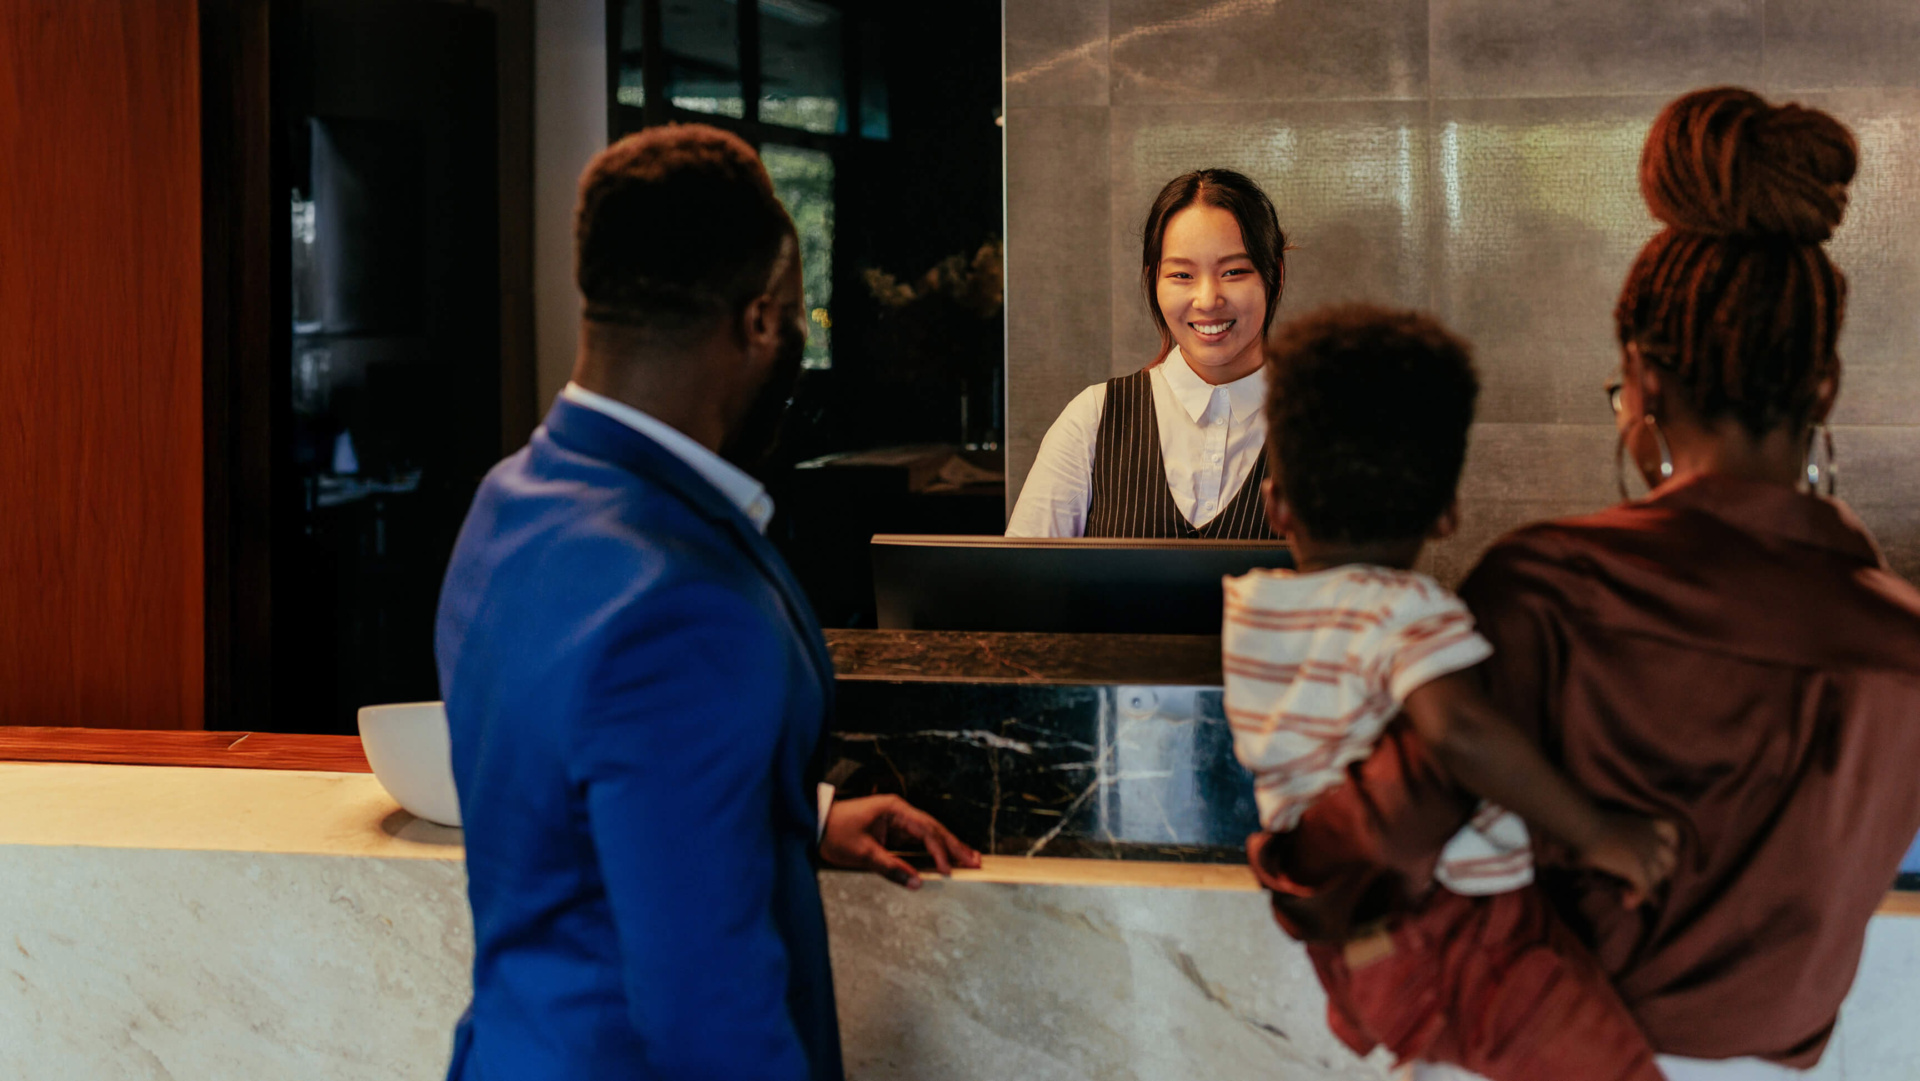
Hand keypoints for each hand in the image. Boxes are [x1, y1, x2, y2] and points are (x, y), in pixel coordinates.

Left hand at [819, 795, 981, 889]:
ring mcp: (897, 820)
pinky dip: (933, 850)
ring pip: (929, 834)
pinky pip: (917, 840)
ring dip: (948, 847)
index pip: (926, 830)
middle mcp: (899, 811)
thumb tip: (917, 883)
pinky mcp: (892, 830)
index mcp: (894, 809)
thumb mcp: (862, 853)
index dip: (940, 851)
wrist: (814, 824)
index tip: (949, 870)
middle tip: (976, 861)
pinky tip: (945, 859)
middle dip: (955, 845)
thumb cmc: (835, 833)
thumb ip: (891, 868)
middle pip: (934, 829)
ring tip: (969, 859)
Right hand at [1579, 813, 1678, 908]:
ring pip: (1657, 877)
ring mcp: (1646, 854)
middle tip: (1644, 878)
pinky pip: (1644, 889)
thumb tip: (1601, 851)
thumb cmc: (1585, 823)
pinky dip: (1637, 898)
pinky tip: (1626, 902)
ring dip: (1647, 886)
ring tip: (1630, 891)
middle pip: (1671, 860)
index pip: (1671, 832)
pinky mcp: (1638, 869)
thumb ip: (1617, 836)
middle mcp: (1650, 838)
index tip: (1664, 851)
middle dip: (1661, 871)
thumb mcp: (1610, 826)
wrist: (1583, 826)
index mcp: (1644, 824)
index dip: (1671, 845)